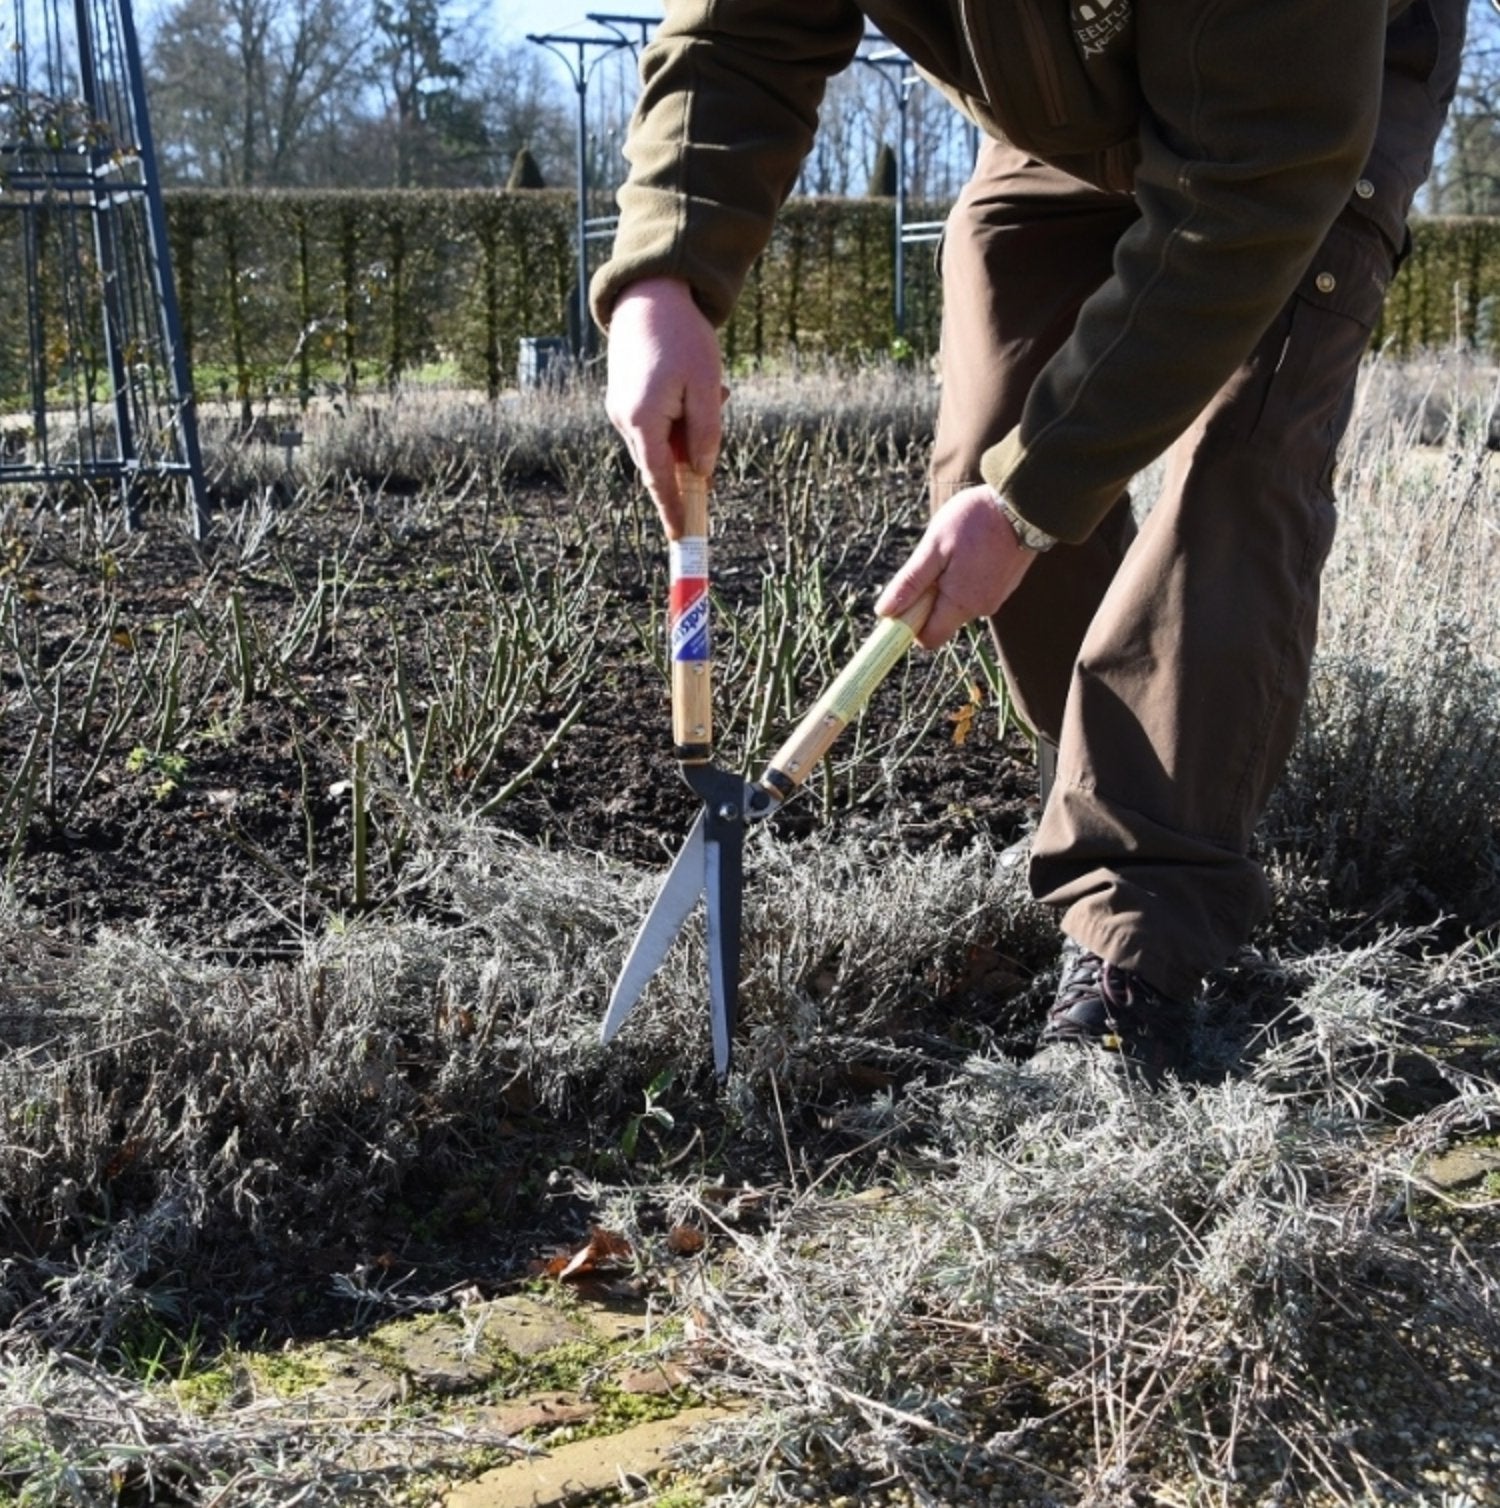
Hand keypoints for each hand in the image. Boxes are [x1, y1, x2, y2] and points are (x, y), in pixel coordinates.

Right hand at [605, 277, 726, 537]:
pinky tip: (694, 385)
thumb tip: (703, 472)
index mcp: (643, 421)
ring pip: (660, 442)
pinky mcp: (623, 399)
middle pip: (661, 463)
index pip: (660, 481)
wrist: (647, 295)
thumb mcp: (706, 386)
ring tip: (710, 387)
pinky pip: (654, 424)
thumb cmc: (682, 337)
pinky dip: (677, 417)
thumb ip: (706, 434)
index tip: (683, 537)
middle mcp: (623, 420)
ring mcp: (619, 410)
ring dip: (688, 430)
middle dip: (690, 458)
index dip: (673, 511)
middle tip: (715, 415)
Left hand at [875, 485, 1038, 648]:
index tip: (901, 602)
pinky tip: (969, 550)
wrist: (1024, 503)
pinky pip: (973, 591)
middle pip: (941, 620)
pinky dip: (964, 578)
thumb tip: (885, 612)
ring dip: (946, 585)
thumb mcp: (934, 547)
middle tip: (931, 563)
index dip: (910, 625)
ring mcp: (995, 598)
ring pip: (957, 604)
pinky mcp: (1004, 586)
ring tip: (954, 550)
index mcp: (961, 604)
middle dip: (927, 599)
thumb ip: (910, 583)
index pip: (928, 638)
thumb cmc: (976, 521)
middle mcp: (980, 608)